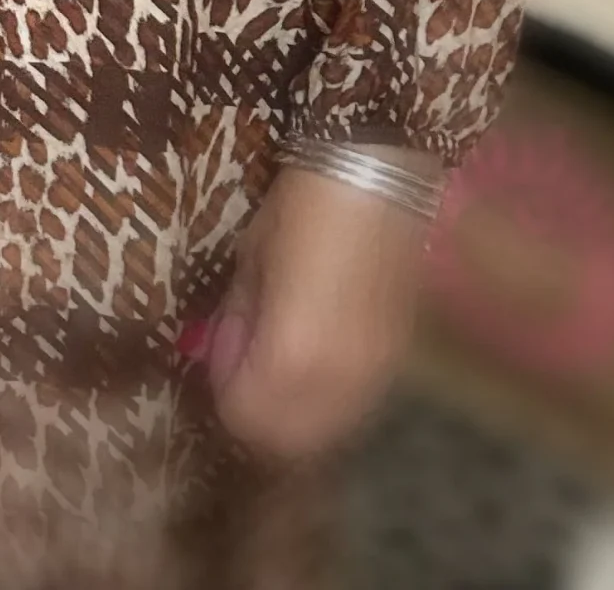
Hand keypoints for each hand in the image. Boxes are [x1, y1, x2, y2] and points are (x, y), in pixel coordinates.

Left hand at [206, 159, 433, 462]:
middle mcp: (338, 384)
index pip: (247, 418)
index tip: (217, 354)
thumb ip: (239, 317)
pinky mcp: (397, 358)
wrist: (378, 174)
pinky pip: (354, 405)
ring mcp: (376, 375)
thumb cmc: (302, 206)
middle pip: (289, 439)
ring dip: (295, 413)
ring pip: (327, 430)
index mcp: (293, 358)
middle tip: (242, 365)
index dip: (225, 391)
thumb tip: (222, 349)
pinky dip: (327, 399)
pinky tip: (314, 359)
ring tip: (277, 364)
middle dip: (258, 412)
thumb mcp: (253, 257)